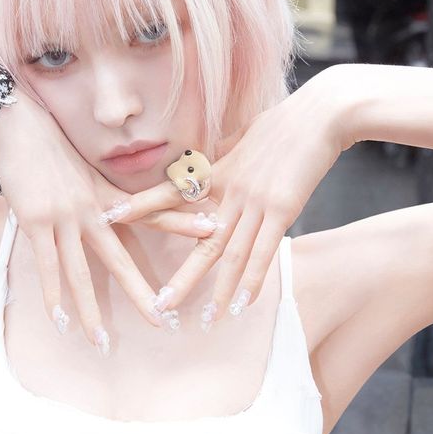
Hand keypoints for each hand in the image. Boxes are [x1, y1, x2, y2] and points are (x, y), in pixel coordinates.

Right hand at [0, 91, 213, 349]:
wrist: (18, 126)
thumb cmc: (51, 146)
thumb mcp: (85, 169)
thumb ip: (102, 194)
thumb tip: (117, 211)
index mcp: (108, 196)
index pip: (152, 212)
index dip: (182, 221)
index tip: (214, 229)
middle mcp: (93, 209)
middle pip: (122, 258)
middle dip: (141, 292)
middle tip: (162, 321)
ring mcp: (66, 217)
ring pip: (82, 273)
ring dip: (91, 310)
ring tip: (101, 342)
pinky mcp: (37, 222)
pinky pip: (47, 266)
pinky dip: (52, 295)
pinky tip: (59, 321)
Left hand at [109, 73, 343, 325]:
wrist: (321, 114)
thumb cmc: (284, 122)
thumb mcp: (243, 137)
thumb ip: (223, 155)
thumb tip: (209, 158)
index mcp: (217, 171)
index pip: (171, 192)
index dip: (141, 205)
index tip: (111, 216)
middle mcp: (230, 190)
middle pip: (198, 240)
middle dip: (180, 275)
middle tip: (160, 304)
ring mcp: (254, 201)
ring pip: (229, 253)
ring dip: (217, 289)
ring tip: (205, 318)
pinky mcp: (282, 209)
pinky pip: (264, 251)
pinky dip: (253, 279)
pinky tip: (243, 304)